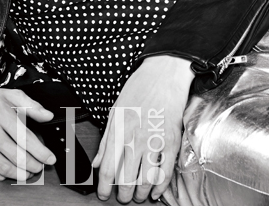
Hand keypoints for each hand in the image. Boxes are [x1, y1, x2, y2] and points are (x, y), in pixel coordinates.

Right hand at [0, 86, 56, 181]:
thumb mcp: (9, 94)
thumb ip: (31, 105)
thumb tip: (48, 116)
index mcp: (0, 112)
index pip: (25, 137)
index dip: (40, 151)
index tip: (49, 158)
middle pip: (15, 154)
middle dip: (32, 165)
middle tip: (39, 167)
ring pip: (1, 166)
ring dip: (18, 173)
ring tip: (27, 173)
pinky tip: (4, 174)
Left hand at [93, 55, 193, 203]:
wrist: (163, 75)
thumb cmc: (138, 89)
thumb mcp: (114, 111)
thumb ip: (106, 140)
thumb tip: (96, 162)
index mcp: (118, 130)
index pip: (107, 169)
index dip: (103, 187)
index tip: (103, 194)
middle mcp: (135, 138)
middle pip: (126, 179)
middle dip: (122, 195)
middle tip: (122, 198)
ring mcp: (154, 141)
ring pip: (145, 181)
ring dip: (140, 194)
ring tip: (137, 196)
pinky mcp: (171, 142)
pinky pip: (165, 173)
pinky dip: (159, 188)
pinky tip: (154, 191)